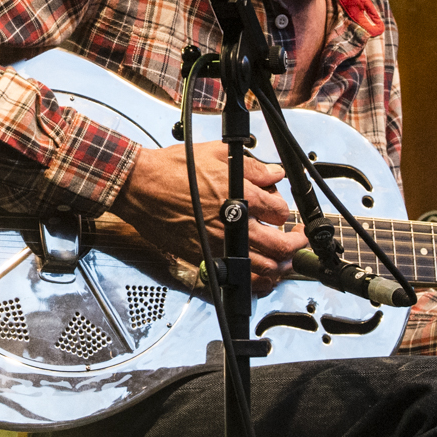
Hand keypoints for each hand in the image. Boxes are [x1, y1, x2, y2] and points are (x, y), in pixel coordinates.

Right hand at [111, 142, 303, 294]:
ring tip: (282, 260)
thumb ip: (252, 166)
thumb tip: (274, 174)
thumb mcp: (216, 154)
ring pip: (264, 268)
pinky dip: (255, 281)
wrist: (140, 186)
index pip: (280, 212)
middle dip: (295, 244)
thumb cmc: (172, 169)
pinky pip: (238, 279)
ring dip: (279, 266)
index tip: (281, 212)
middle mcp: (235, 224)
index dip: (285, 212)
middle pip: (280, 245)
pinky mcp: (204, 257)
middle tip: (296, 240)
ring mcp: (220, 244)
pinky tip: (258, 276)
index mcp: (241, 196)